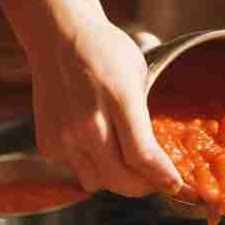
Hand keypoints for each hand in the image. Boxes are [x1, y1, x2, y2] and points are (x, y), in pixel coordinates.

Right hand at [27, 21, 183, 195]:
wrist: (58, 37)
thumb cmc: (106, 53)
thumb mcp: (138, 75)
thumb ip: (145, 117)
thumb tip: (158, 160)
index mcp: (119, 100)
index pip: (143, 156)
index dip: (163, 177)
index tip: (175, 185)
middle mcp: (88, 123)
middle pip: (121, 179)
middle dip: (143, 187)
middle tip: (155, 182)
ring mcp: (64, 136)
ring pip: (97, 182)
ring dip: (115, 179)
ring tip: (123, 161)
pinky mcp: (48, 144)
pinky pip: (76, 170)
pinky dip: (90, 165)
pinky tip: (92, 142)